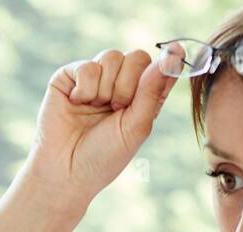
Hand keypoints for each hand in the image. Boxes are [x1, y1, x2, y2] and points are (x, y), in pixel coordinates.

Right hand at [26, 48, 178, 206]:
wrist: (65, 170)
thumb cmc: (103, 156)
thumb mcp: (136, 128)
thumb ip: (153, 92)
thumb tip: (173, 56)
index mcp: (141, 98)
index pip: (160, 69)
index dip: (167, 62)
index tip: (177, 50)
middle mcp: (119, 84)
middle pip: (137, 57)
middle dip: (128, 86)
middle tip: (116, 110)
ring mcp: (94, 78)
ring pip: (112, 57)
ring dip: (106, 89)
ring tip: (95, 109)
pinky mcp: (69, 76)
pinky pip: (87, 66)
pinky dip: (85, 89)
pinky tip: (76, 104)